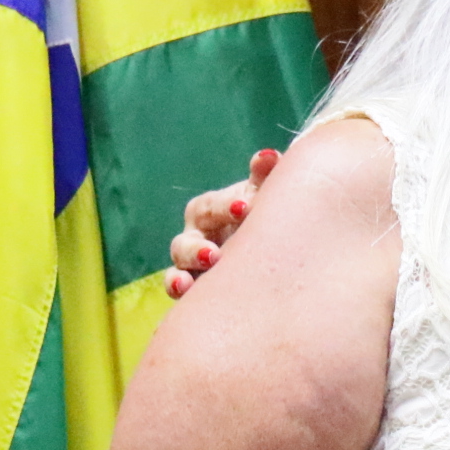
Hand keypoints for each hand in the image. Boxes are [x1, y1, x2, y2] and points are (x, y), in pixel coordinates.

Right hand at [165, 148, 281, 298]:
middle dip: (198, 247)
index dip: (225, 207)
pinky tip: (186, 292)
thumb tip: (269, 156)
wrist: (271, 245)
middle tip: (215, 254)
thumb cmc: (262, 212)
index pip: (211, 206)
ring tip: (190, 281)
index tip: (245, 208)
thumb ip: (264, 177)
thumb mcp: (263, 195)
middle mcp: (196, 235)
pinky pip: (178, 288)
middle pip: (188, 239)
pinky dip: (177, 288)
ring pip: (179, 264)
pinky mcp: (195, 288)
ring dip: (183, 271)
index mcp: (211, 210)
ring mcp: (192, 263)